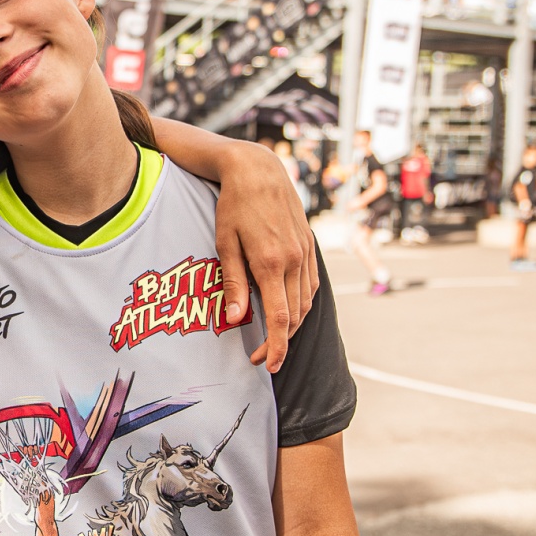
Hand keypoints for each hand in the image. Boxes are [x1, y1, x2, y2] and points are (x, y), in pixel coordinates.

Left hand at [214, 147, 317, 373]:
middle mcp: (295, 260)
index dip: (276, 346)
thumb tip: (235, 320)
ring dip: (293, 325)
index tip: (268, 365)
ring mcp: (306, 252)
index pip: (281, 318)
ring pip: (306, 302)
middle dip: (281, 342)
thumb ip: (233, 283)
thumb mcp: (224, 243)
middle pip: (296, 315)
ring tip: (274, 337)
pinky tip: (289, 309)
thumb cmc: (234, 205)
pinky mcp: (310, 245)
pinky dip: (302, 303)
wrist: (258, 170)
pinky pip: (310, 284)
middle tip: (262, 357)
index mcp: (271, 263)